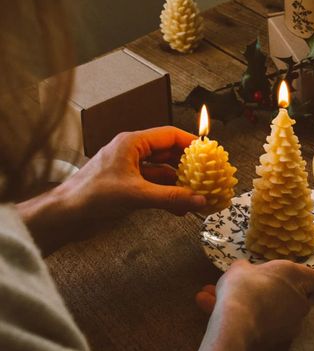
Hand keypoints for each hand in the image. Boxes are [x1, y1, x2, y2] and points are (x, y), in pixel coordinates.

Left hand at [18, 127, 204, 253]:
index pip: (169, 135)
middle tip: (209, 176)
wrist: (66, 215)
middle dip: (189, 166)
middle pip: (169, 154)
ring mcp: (130, 170)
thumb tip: (199, 199)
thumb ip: (170, 197)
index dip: (191, 143)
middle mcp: (132, 153)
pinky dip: (168, 196)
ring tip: (199, 195)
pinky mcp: (128, 187)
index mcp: (132, 143)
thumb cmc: (91, 196)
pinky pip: (154, 187)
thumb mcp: (136, 195)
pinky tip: (181, 209)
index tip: (210, 154)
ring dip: (180, 184)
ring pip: (163, 173)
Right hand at [197, 260, 313, 348]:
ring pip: (268, 308)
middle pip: (294, 295)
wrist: (234, 324)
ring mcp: (289, 323)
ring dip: (247, 303)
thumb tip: (246, 273)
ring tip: (210, 295)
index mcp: (297, 277)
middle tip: (245, 285)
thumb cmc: (243, 285)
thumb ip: (247, 270)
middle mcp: (300, 302)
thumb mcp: (240, 268)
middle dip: (270, 290)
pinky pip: (256, 322)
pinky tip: (207, 305)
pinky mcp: (275, 340)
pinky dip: (237, 316)